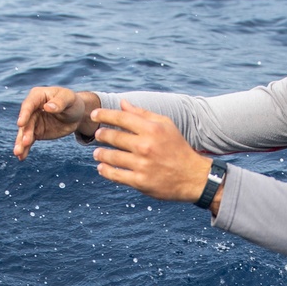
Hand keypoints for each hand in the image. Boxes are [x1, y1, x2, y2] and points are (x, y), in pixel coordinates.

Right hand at [14, 86, 99, 159]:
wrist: (76, 114)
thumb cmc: (72, 102)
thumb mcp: (69, 99)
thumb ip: (59, 102)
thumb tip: (47, 107)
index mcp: (38, 96)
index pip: (29, 105)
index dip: (24, 114)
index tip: (20, 123)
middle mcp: (32, 108)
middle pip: (26, 121)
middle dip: (23, 133)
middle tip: (23, 143)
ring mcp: (33, 121)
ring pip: (25, 132)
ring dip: (21, 143)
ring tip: (18, 153)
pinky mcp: (36, 132)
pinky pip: (29, 141)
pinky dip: (26, 149)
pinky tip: (22, 157)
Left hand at [91, 101, 217, 205]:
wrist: (192, 177)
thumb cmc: (177, 148)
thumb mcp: (165, 125)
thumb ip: (142, 113)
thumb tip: (122, 103)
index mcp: (152, 129)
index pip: (121, 118)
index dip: (104, 115)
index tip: (94, 115)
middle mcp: (145, 146)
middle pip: (114, 137)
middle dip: (101, 135)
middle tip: (97, 135)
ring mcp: (142, 165)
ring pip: (112, 157)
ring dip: (101, 154)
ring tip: (97, 153)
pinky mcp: (140, 182)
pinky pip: (116, 175)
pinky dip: (106, 171)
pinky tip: (102, 167)